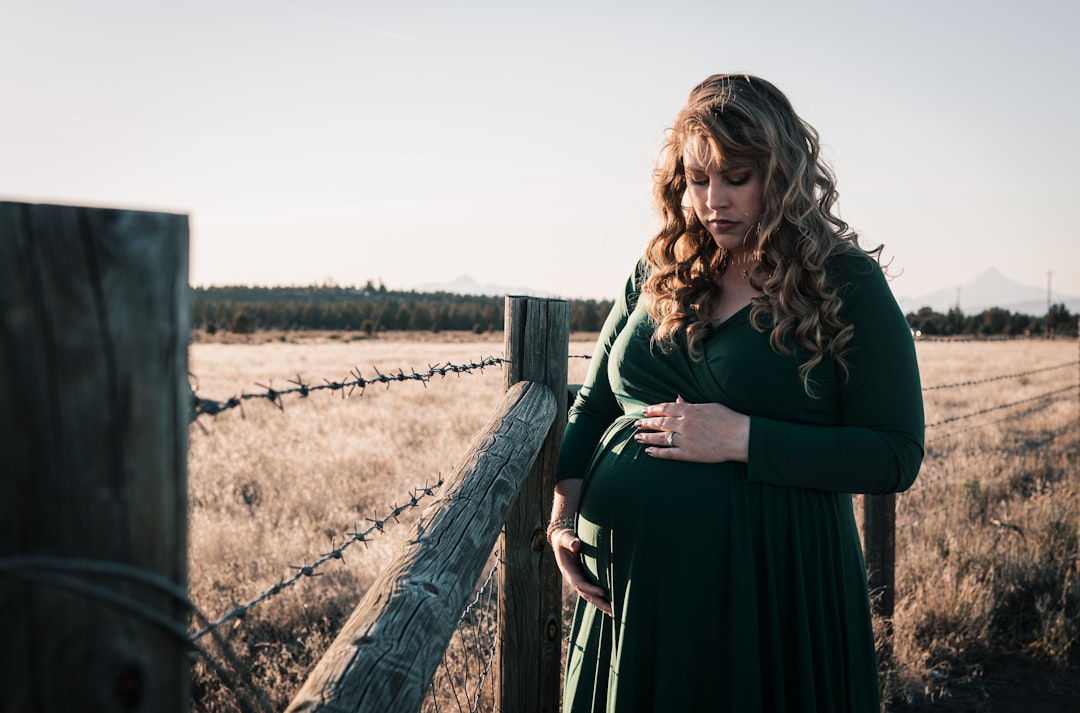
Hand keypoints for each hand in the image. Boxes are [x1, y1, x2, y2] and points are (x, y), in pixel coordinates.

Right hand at [550, 527, 612, 615]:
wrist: (563, 541)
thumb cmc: (565, 538)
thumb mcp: (566, 537)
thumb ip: (570, 541)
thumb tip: (576, 545)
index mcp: (568, 571)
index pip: (579, 583)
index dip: (590, 588)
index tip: (603, 592)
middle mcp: (574, 579)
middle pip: (586, 594)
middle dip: (599, 603)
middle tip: (613, 610)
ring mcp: (580, 581)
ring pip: (591, 596)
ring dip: (602, 605)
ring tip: (615, 613)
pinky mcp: (586, 580)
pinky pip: (594, 592)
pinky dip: (602, 599)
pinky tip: (613, 605)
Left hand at [633, 395, 749, 462]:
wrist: (740, 437)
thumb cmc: (728, 419)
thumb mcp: (709, 406)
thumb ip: (691, 405)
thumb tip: (677, 400)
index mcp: (690, 411)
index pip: (665, 409)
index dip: (653, 410)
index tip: (644, 410)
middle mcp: (685, 425)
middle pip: (660, 423)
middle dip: (646, 423)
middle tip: (636, 424)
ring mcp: (686, 440)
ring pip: (661, 438)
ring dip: (648, 437)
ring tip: (637, 437)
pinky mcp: (690, 454)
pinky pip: (669, 454)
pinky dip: (658, 453)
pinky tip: (649, 452)